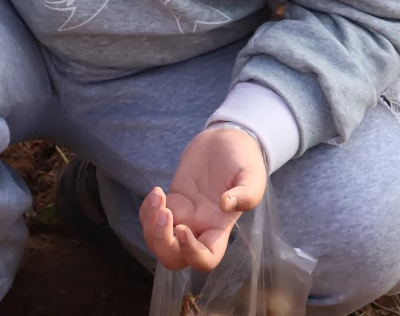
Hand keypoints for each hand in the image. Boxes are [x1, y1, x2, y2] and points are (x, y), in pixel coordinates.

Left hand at [140, 127, 265, 271]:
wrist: (229, 140)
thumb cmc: (245, 161)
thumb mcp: (252, 176)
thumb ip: (245, 194)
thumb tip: (226, 204)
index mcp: (220, 229)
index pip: (205, 259)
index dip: (191, 253)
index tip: (182, 228)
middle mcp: (199, 227)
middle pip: (174, 257)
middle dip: (162, 242)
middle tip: (165, 213)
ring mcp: (184, 213)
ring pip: (158, 239)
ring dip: (151, 225)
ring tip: (158, 195)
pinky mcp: (173, 198)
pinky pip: (152, 216)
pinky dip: (147, 210)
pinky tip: (156, 191)